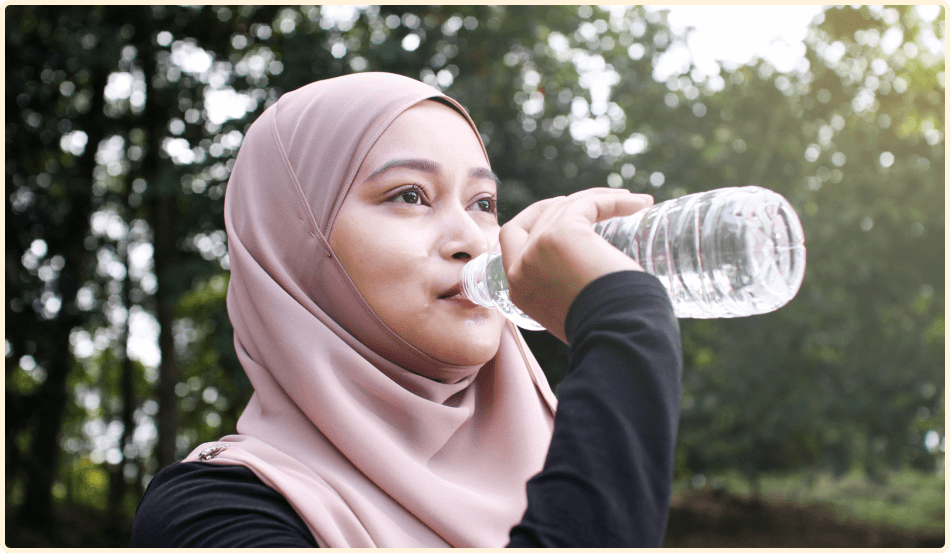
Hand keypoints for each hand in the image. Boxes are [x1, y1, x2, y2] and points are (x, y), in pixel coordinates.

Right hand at [499, 188, 653, 342]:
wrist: (615, 337)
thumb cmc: (606, 332)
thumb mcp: (571, 314)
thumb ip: (567, 297)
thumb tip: (589, 282)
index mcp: (517, 290)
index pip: (512, 243)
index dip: (534, 226)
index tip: (560, 218)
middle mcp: (519, 268)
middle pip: (530, 219)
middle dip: (554, 205)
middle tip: (588, 202)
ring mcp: (536, 248)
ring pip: (563, 207)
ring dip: (595, 199)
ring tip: (630, 202)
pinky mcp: (561, 233)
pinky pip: (587, 204)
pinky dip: (613, 200)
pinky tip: (638, 203)